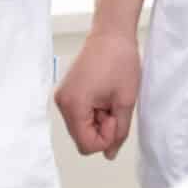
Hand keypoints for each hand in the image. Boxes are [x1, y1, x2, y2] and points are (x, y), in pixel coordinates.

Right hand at [56, 25, 141, 159]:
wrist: (111, 34)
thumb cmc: (119, 60)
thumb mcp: (125, 101)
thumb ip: (119, 132)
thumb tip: (110, 154)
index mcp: (73, 105)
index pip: (87, 145)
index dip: (106, 138)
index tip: (115, 117)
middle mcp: (62, 102)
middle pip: (82, 138)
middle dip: (102, 130)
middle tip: (114, 107)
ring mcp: (62, 96)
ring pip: (81, 128)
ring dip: (98, 120)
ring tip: (109, 99)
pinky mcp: (67, 92)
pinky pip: (79, 115)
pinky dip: (93, 112)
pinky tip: (103, 96)